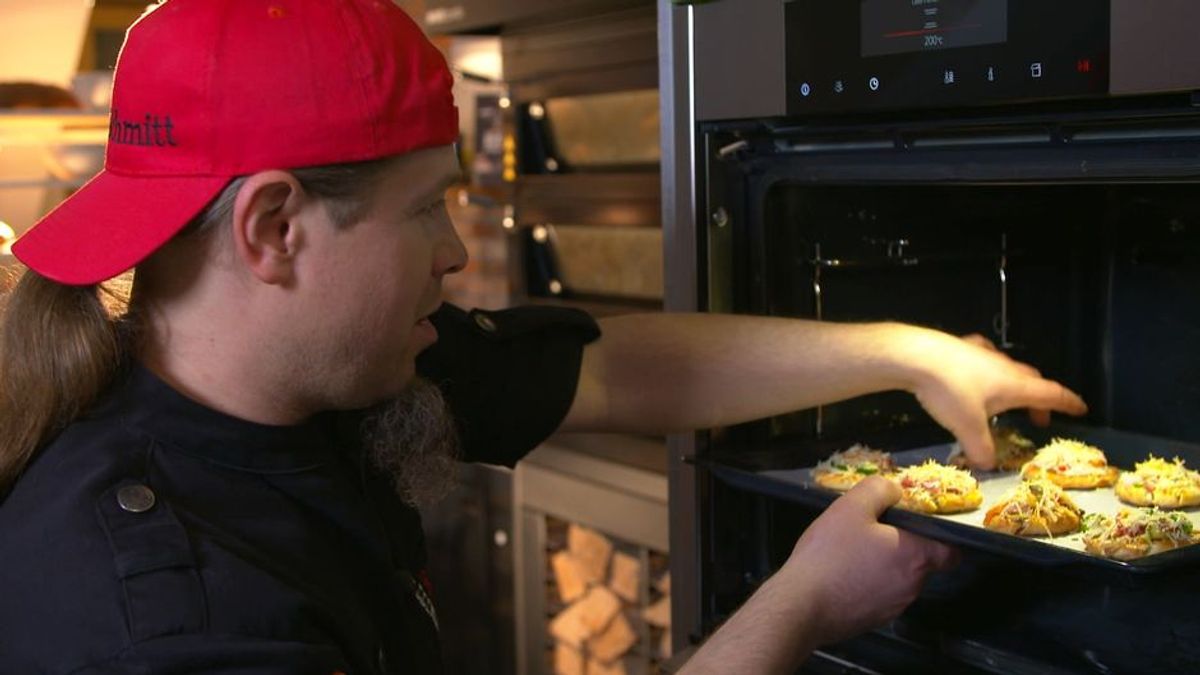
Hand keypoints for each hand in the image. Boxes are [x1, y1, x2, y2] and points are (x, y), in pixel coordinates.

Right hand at [776, 477, 956, 646]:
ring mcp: (893, 607)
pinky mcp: (873, 621)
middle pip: (920, 563)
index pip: (952, 551)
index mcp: (915, 556)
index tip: (920, 526)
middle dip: (901, 547)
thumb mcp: (851, 507)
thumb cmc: (830, 554)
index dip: (942, 537)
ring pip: (898, 580)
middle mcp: (912, 586)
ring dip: (883, 566)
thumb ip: (879, 490)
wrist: (801, 604)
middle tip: (871, 532)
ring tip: (851, 554)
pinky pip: (879, 597)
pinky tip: (842, 575)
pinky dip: (868, 585)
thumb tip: (895, 490)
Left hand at [903, 329, 1087, 468]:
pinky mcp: (960, 346)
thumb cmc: (950, 391)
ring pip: (1008, 367)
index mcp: (1015, 385)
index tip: (1081, 408)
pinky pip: (982, 356)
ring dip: (1013, 383)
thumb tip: (987, 465)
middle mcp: (1004, 366)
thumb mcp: (968, 427)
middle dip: (1038, 399)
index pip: (1051, 394)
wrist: (916, 356)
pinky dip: (986, 367)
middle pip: (1031, 381)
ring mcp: (982, 352)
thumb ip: (981, 449)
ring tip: (1005, 399)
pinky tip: (976, 370)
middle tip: (1037, 417)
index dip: (1068, 403)